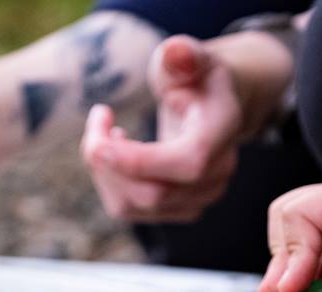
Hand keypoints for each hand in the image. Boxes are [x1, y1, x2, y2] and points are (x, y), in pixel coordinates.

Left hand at [81, 35, 241, 222]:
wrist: (210, 106)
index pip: (188, 162)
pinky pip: (129, 209)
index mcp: (222, 131)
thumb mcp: (190, 57)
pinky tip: (116, 150)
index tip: (98, 142)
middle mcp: (217, 173)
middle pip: (153, 192)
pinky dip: (109, 181)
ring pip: (134, 205)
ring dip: (104, 170)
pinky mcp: (177, 209)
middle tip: (99, 118)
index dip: (140, 161)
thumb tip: (176, 53)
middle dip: (109, 162)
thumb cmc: (195, 77)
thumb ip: (183, 55)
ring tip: (105, 132)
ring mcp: (199, 197)